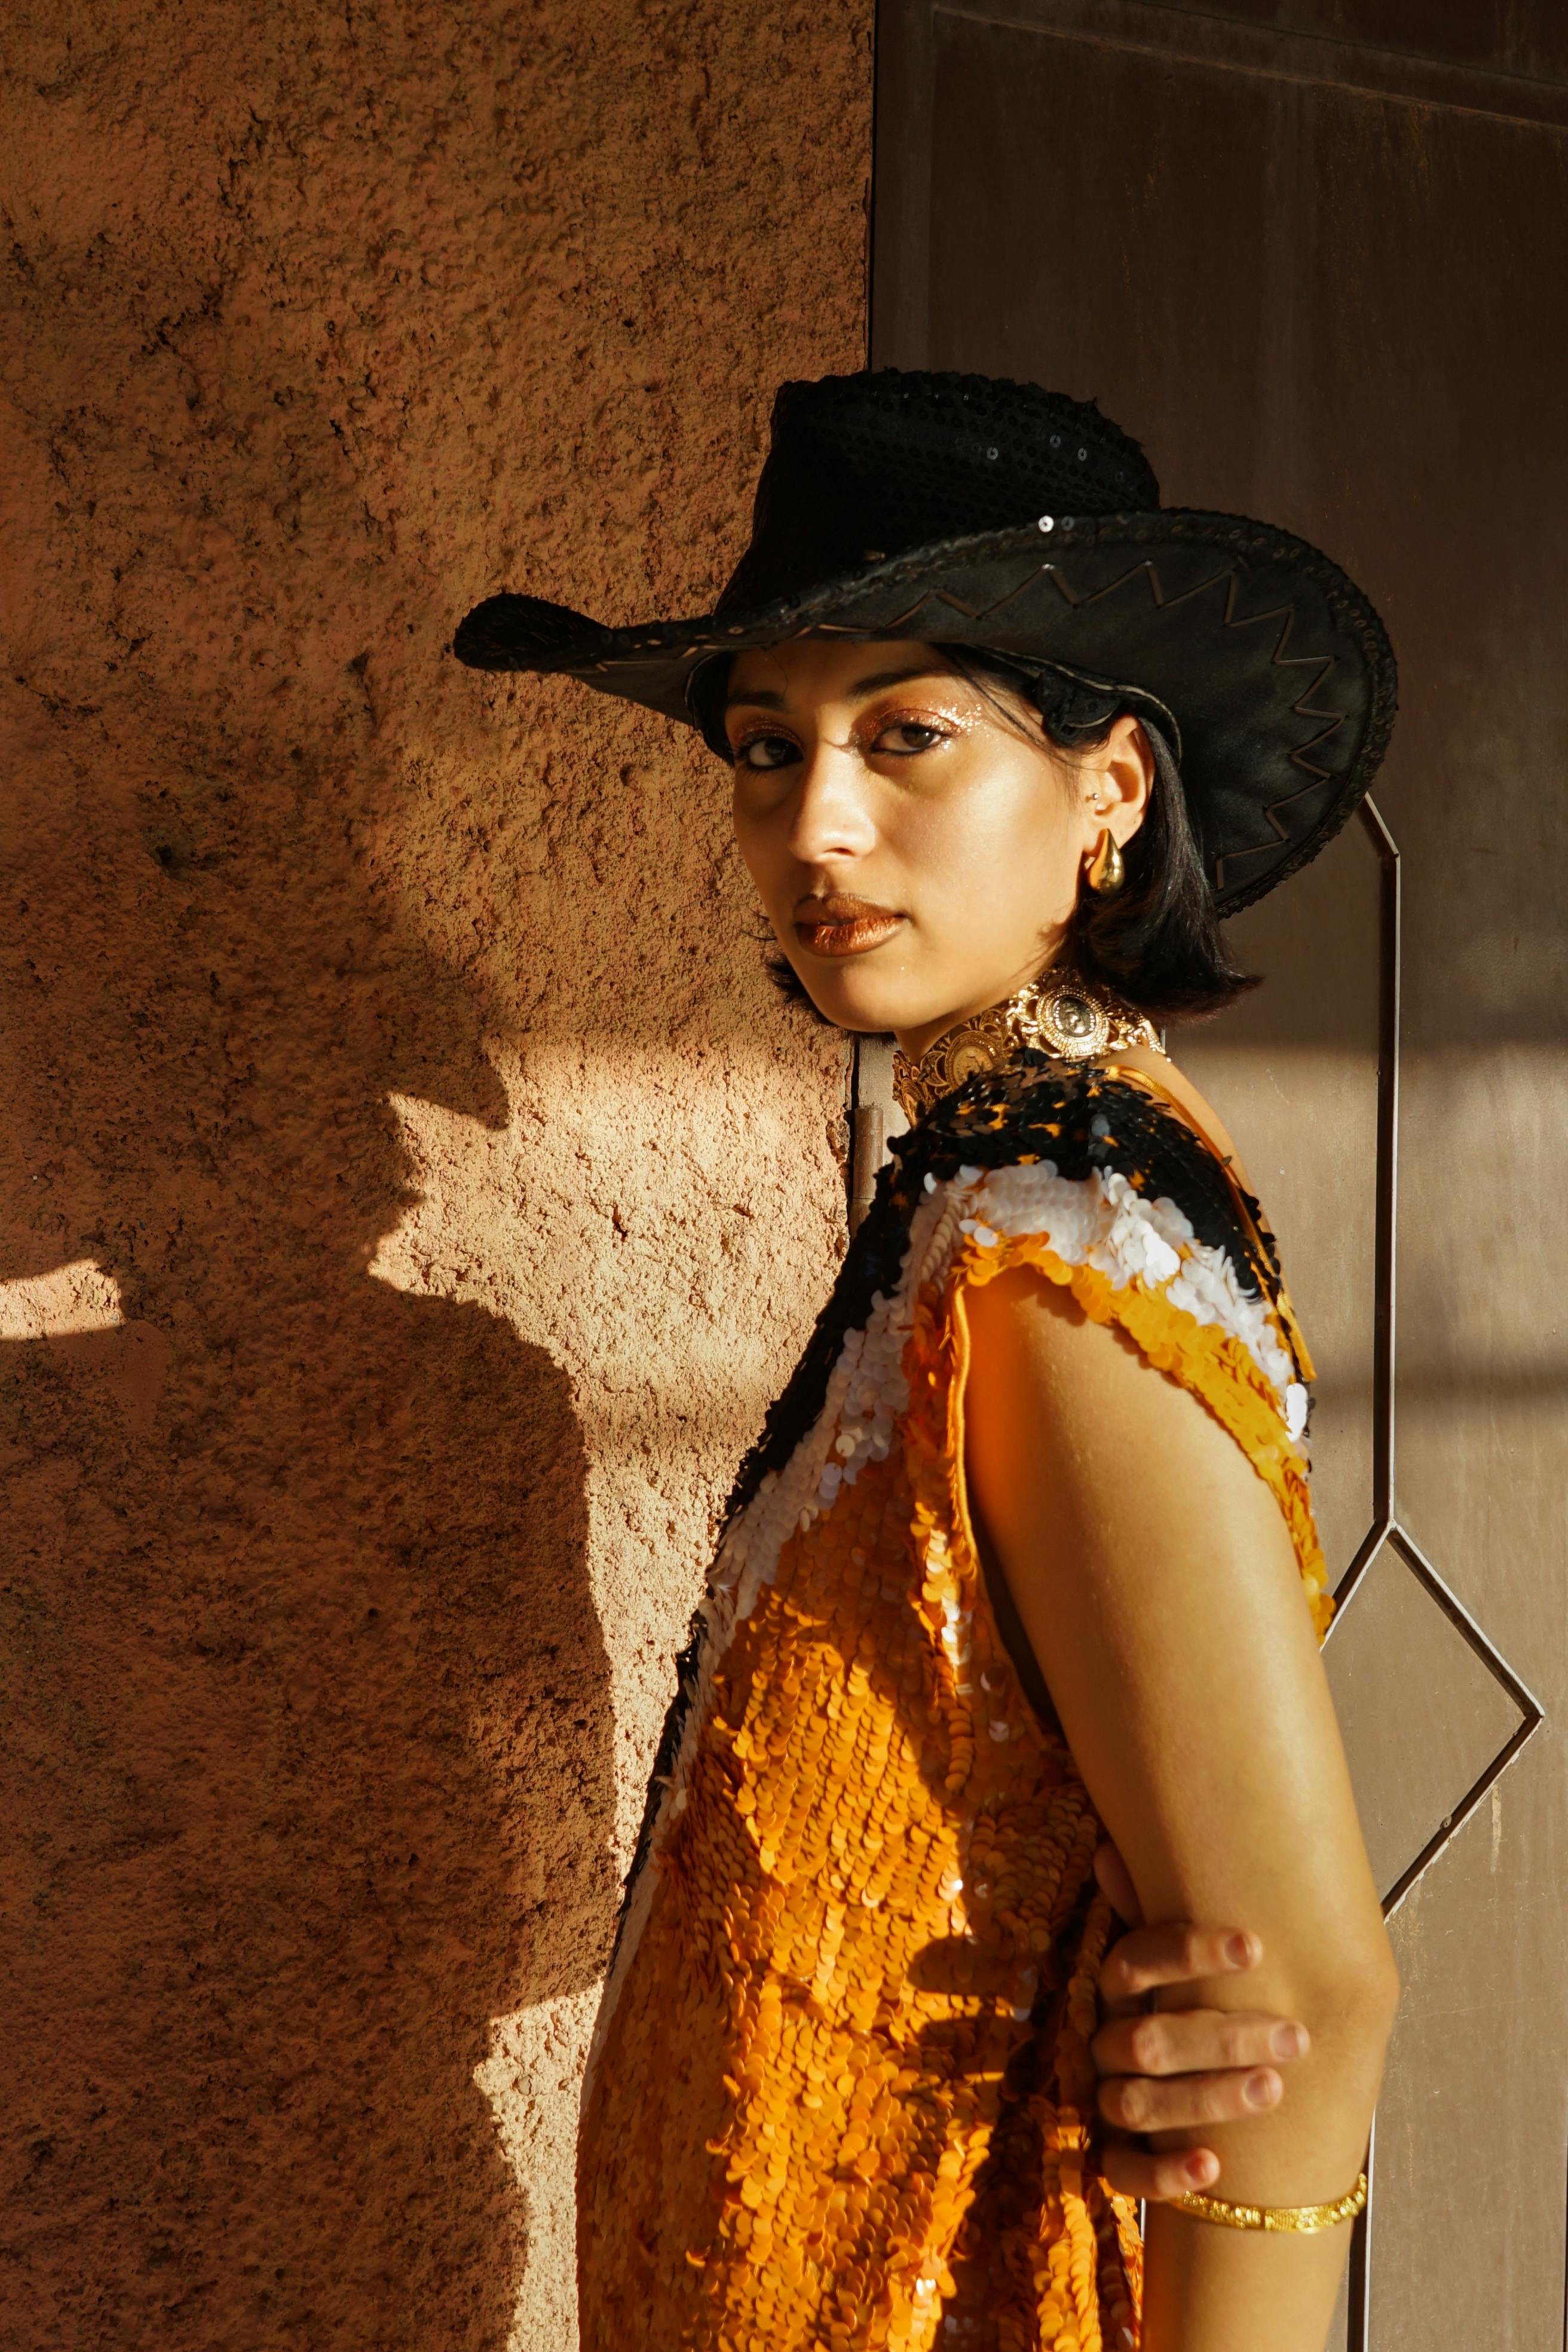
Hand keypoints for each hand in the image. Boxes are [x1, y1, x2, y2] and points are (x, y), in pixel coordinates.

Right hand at [1091, 1841, 1310, 2202]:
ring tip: (1273, 2089)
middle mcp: (1104, 2043)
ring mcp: (1104, 2100)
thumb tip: (1109, 1850)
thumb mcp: (1171, 1966)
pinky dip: (1164, 2172)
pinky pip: (1122, 2172)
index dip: (1189, 1951)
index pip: (1134, 1961)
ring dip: (1207, 2097)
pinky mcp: (1112, 2157)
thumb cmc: (1185, 2012)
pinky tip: (1212, 2166)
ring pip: (1138, 2103)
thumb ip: (1153, 1915)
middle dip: (1224, 2036)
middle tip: (1295, 2035)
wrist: (1177, 2099)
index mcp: (1117, 1991)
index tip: (1257, 1947)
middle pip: (1149, 2039)